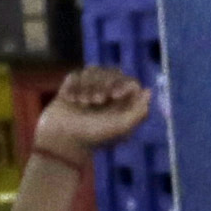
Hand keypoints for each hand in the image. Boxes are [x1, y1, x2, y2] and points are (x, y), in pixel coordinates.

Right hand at [30, 68, 153, 164]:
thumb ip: (139, 112)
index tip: (114, 95)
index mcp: (123, 106)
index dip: (123, 84)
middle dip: (103, 84)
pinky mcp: (72, 88)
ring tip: (82, 103)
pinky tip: (70, 99)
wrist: (60, 139)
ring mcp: (90, 91)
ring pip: (94, 71)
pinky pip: (76, 74)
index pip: (130, 82)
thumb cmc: (93, 136)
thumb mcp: (121, 128)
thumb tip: (149, 91)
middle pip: (112, 73)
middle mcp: (109, 97)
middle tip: (96, 101)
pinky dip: (74, 86)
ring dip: (88, 86)